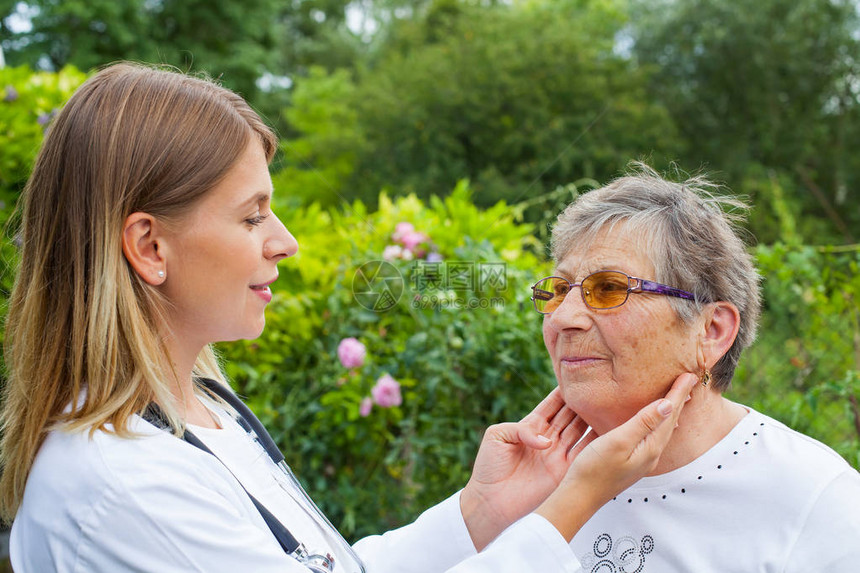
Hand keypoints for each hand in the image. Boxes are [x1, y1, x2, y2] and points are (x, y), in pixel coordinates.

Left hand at [460, 387, 589, 549]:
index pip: (553, 404)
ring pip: (580, 431)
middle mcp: (547, 439)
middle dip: (582, 402)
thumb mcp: (497, 435)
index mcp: (531, 426)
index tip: (576, 378)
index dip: (563, 391)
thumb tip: (545, 440)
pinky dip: (594, 444)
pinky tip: (605, 431)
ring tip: (604, 405)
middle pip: (570, 415)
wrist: (491, 502)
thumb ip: (520, 428)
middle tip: (596, 389)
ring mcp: (557, 455)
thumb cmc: (488, 469)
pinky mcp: (564, 473)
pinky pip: (583, 455)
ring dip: (591, 419)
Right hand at [536, 373, 697, 540]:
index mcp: (650, 447)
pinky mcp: (631, 460)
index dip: (678, 393)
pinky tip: (654, 419)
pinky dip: (656, 421)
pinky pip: (651, 434)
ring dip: (669, 410)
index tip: (690, 375)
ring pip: (661, 429)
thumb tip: (668, 404)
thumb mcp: (618, 441)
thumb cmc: (594, 469)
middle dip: (679, 400)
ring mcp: (641, 459)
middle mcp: (650, 454)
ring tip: (676, 396)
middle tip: (689, 380)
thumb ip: (643, 423)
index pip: (669, 414)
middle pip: (670, 421)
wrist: (579, 497)